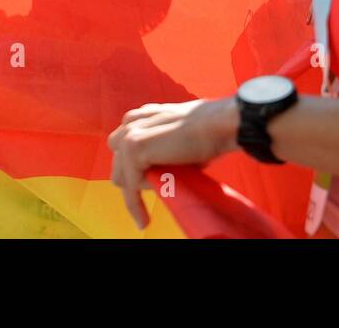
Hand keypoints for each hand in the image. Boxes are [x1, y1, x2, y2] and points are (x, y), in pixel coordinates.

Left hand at [107, 97, 238, 229]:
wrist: (219, 125)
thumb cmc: (207, 135)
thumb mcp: (176, 140)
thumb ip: (160, 151)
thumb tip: (157, 175)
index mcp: (141, 116)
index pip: (124, 151)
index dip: (136, 170)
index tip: (149, 186)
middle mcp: (131, 121)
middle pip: (119, 165)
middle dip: (136, 179)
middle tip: (163, 187)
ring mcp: (129, 135)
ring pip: (122, 177)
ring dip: (141, 188)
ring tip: (166, 190)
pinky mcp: (133, 150)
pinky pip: (130, 188)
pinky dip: (136, 206)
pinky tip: (145, 221)